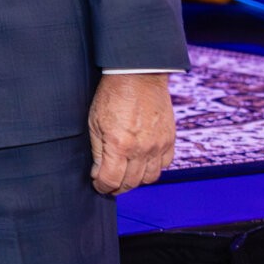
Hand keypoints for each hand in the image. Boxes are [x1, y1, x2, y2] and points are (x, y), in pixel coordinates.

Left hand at [88, 73, 175, 194]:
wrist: (138, 76)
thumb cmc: (112, 96)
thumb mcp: (94, 122)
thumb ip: (97, 151)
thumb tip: (98, 173)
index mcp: (119, 145)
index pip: (111, 180)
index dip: (102, 187)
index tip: (98, 185)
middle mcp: (141, 149)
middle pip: (131, 183)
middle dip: (118, 187)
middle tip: (110, 184)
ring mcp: (158, 145)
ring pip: (149, 178)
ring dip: (136, 180)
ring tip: (126, 174)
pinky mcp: (169, 139)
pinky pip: (164, 164)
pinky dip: (153, 168)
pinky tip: (143, 162)